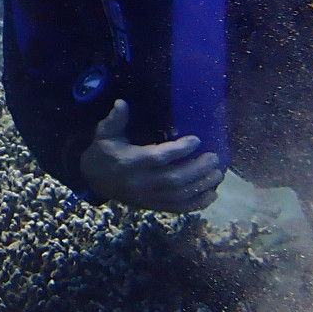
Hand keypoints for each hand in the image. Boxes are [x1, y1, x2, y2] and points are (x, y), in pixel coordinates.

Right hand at [77, 99, 224, 211]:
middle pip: (173, 179)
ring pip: (179, 195)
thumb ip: (115, 120)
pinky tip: (211, 194)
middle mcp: (140, 182)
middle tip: (214, 157)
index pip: (158, 158)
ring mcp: (147, 197)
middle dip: (197, 169)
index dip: (178, 150)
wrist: (94, 180)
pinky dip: (197, 204)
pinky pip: (178, 208)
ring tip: (218, 173)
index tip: (196, 140)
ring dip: (201, 186)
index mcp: (129, 162)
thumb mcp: (105, 134)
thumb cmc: (104, 152)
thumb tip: (122, 103)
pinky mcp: (153, 206)